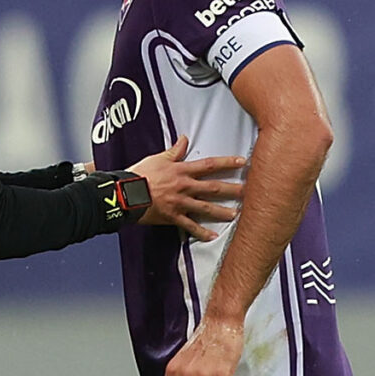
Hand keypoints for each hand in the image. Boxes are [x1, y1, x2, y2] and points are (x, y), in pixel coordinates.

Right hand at [127, 136, 243, 241]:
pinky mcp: (172, 217)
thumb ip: (174, 151)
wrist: (125, 194)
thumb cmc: (139, 175)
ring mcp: (180, 203)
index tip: (242, 162)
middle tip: (249, 191)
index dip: (227, 163)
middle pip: (213, 188)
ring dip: (222, 211)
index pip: (209, 165)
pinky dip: (201, 232)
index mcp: (181, 171)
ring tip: (236, 214)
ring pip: (205, 208)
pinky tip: (212, 237)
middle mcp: (184, 187)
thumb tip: (184, 138)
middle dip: (232, 189)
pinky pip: (189, 226)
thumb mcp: (157, 158)